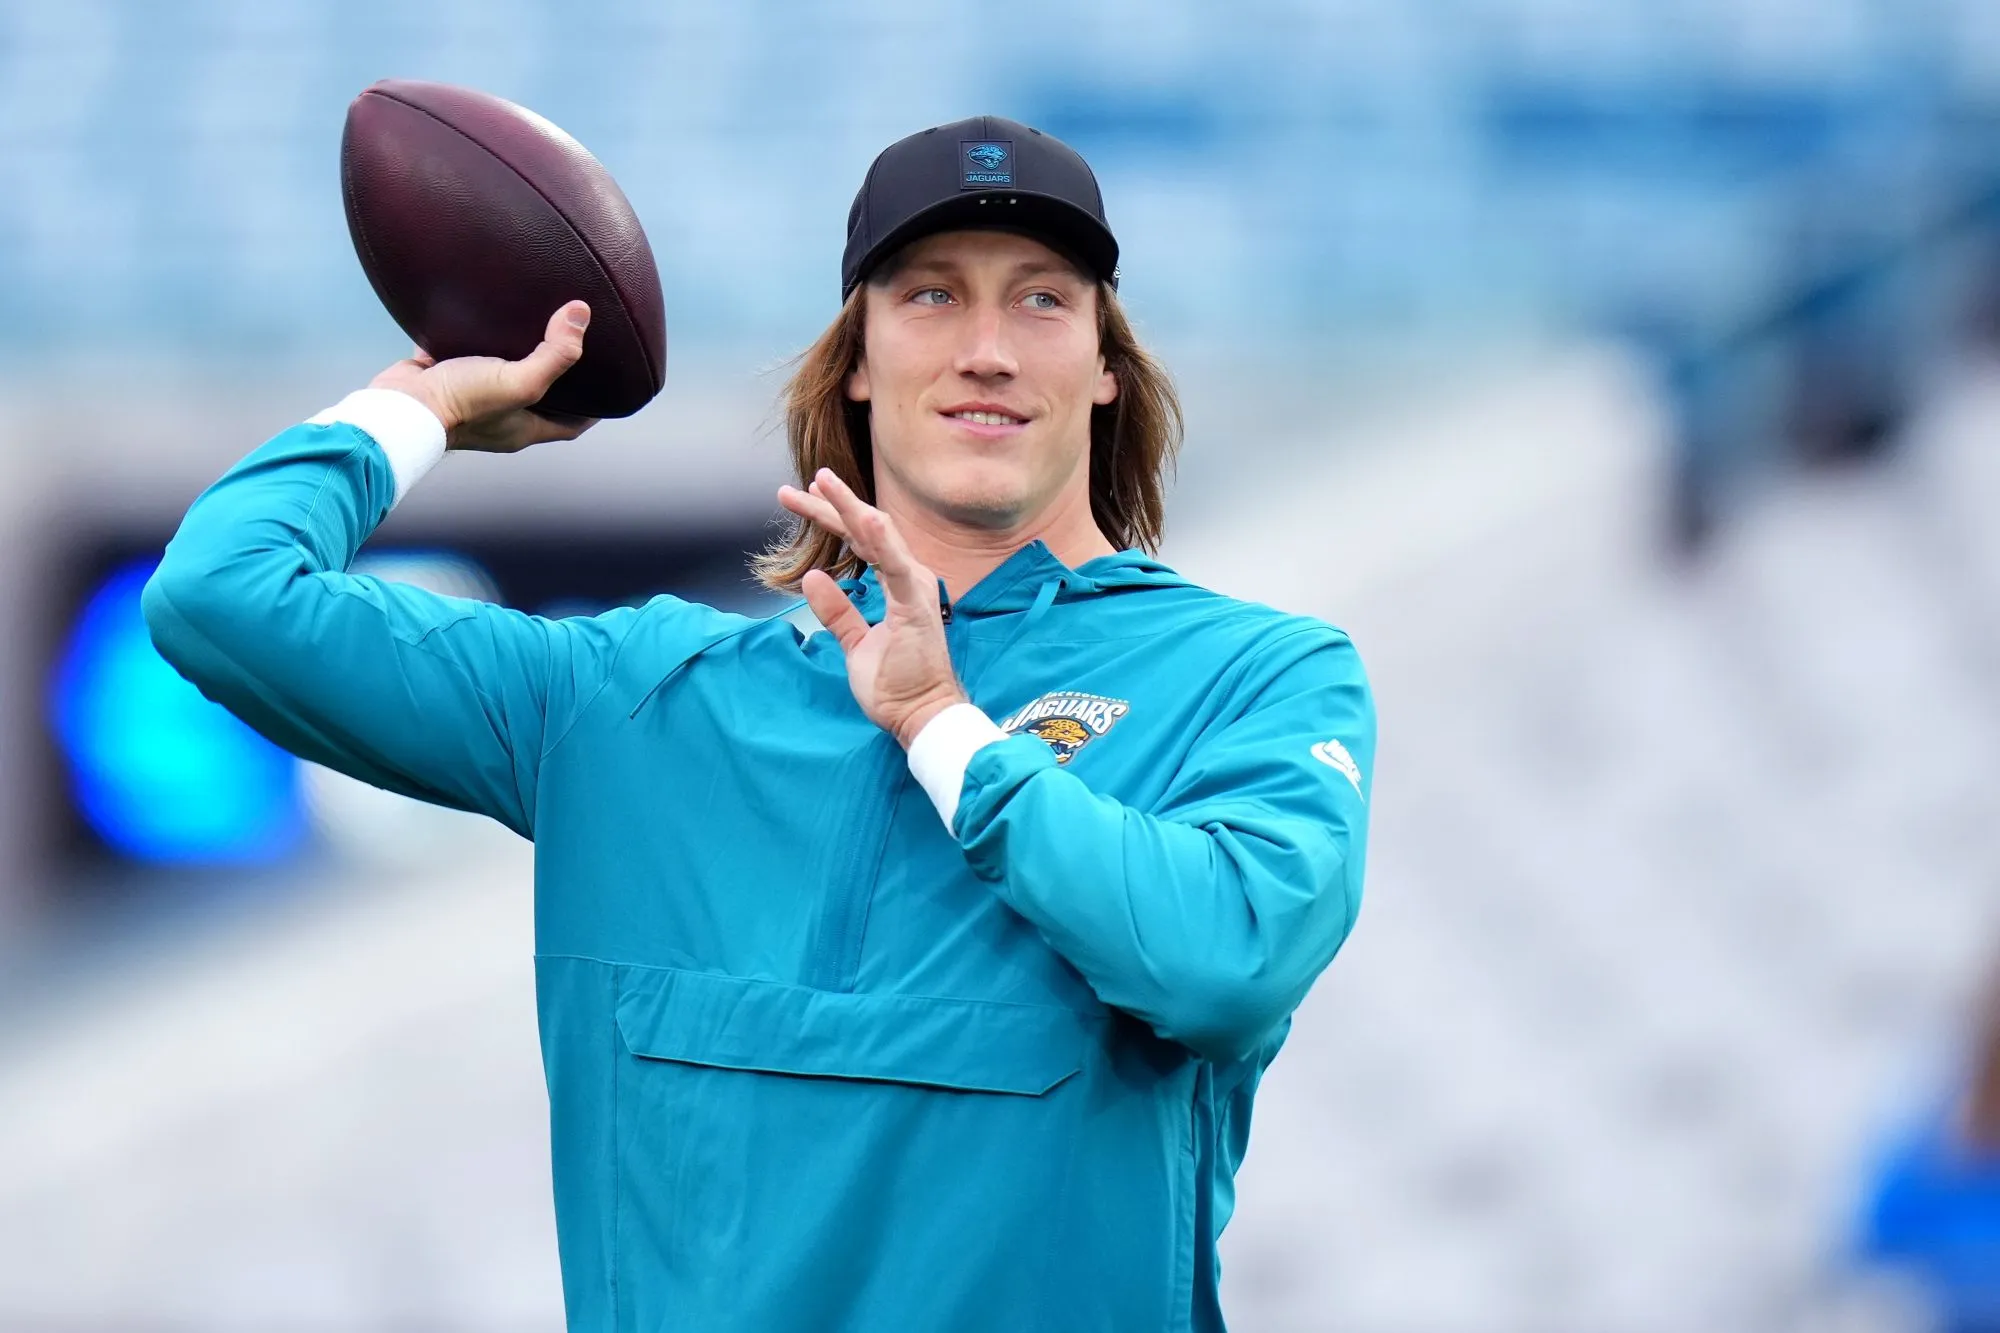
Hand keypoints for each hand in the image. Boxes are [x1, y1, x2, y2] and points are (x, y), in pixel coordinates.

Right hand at [368, 302, 599, 452]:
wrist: (397, 408)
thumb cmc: (460, 404)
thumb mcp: (518, 381)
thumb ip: (554, 354)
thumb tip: (581, 314)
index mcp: (523, 428)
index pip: (571, 424)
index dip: (593, 408)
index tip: (610, 386)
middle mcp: (500, 416)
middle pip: (538, 396)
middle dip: (556, 376)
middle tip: (573, 344)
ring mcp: (470, 397)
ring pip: (499, 372)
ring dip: (514, 352)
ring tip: (531, 322)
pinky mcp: (442, 375)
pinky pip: (460, 354)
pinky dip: (471, 336)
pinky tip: (481, 312)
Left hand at [779, 468, 967, 747]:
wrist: (921, 714)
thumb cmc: (896, 684)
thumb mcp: (856, 643)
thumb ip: (838, 611)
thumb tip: (813, 577)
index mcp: (899, 584)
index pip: (861, 542)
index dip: (832, 518)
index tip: (804, 496)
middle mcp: (910, 578)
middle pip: (866, 531)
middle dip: (833, 505)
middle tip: (803, 483)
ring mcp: (915, 588)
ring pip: (879, 536)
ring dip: (850, 508)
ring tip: (822, 483)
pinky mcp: (916, 605)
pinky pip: (896, 566)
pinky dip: (881, 540)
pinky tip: (863, 517)